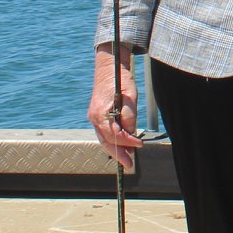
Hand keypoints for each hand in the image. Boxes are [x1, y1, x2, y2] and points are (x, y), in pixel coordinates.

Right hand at [88, 44, 141, 170]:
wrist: (109, 69)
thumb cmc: (121, 80)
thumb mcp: (130, 96)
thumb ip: (129, 116)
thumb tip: (130, 134)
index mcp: (101, 112)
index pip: (115, 134)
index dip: (128, 142)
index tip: (139, 145)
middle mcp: (94, 117)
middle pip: (106, 141)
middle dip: (119, 154)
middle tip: (129, 164)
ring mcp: (93, 118)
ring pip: (103, 139)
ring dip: (115, 150)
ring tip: (127, 159)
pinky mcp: (96, 117)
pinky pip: (103, 134)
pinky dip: (112, 142)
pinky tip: (121, 148)